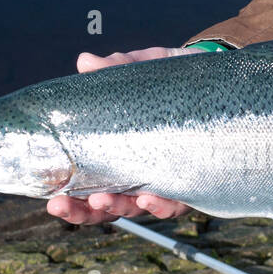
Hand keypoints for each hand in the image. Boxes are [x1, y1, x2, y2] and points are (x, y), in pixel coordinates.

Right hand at [46, 47, 197, 225]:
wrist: (221, 78)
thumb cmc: (175, 79)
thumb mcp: (146, 69)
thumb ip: (120, 67)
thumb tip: (86, 62)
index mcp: (120, 156)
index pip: (89, 186)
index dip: (70, 200)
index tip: (51, 200)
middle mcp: (142, 175)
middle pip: (108, 206)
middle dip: (84, 212)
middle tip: (61, 206)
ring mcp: (169, 182)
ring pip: (139, 209)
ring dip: (119, 208)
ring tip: (103, 200)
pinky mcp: (198, 183)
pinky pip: (180, 204)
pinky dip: (162, 205)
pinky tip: (149, 198)